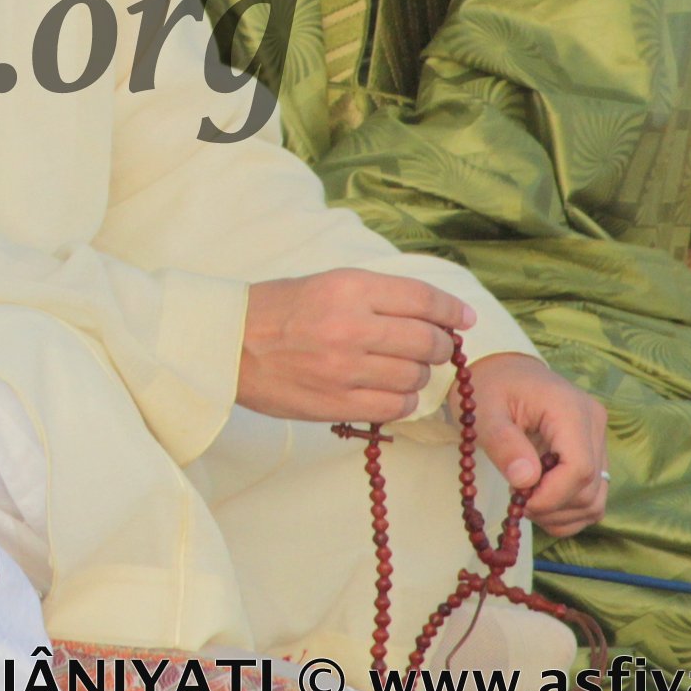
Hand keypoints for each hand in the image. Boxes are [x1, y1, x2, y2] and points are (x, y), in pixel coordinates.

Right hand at [238, 270, 475, 423]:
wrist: (227, 345)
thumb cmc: (276, 311)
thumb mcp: (325, 284)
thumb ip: (377, 297)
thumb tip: (434, 315)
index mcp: (348, 288)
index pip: (421, 298)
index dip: (451, 309)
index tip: (463, 318)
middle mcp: (351, 326)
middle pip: (426, 341)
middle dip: (439, 346)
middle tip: (433, 347)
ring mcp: (345, 368)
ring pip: (415, 376)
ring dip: (418, 374)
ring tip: (402, 369)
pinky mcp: (338, 403)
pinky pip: (395, 407)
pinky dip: (402, 400)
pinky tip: (389, 391)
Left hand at [466, 353, 607, 539]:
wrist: (501, 369)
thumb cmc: (489, 386)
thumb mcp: (483, 411)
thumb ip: (504, 444)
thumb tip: (526, 481)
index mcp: (570, 409)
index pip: (579, 469)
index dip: (551, 496)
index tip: (520, 503)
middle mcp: (593, 424)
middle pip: (589, 489)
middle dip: (551, 506)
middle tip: (516, 502)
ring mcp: (597, 439)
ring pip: (595, 499)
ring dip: (560, 513)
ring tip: (526, 500)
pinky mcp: (593, 453)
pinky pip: (592, 496)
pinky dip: (567, 511)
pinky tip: (540, 501)